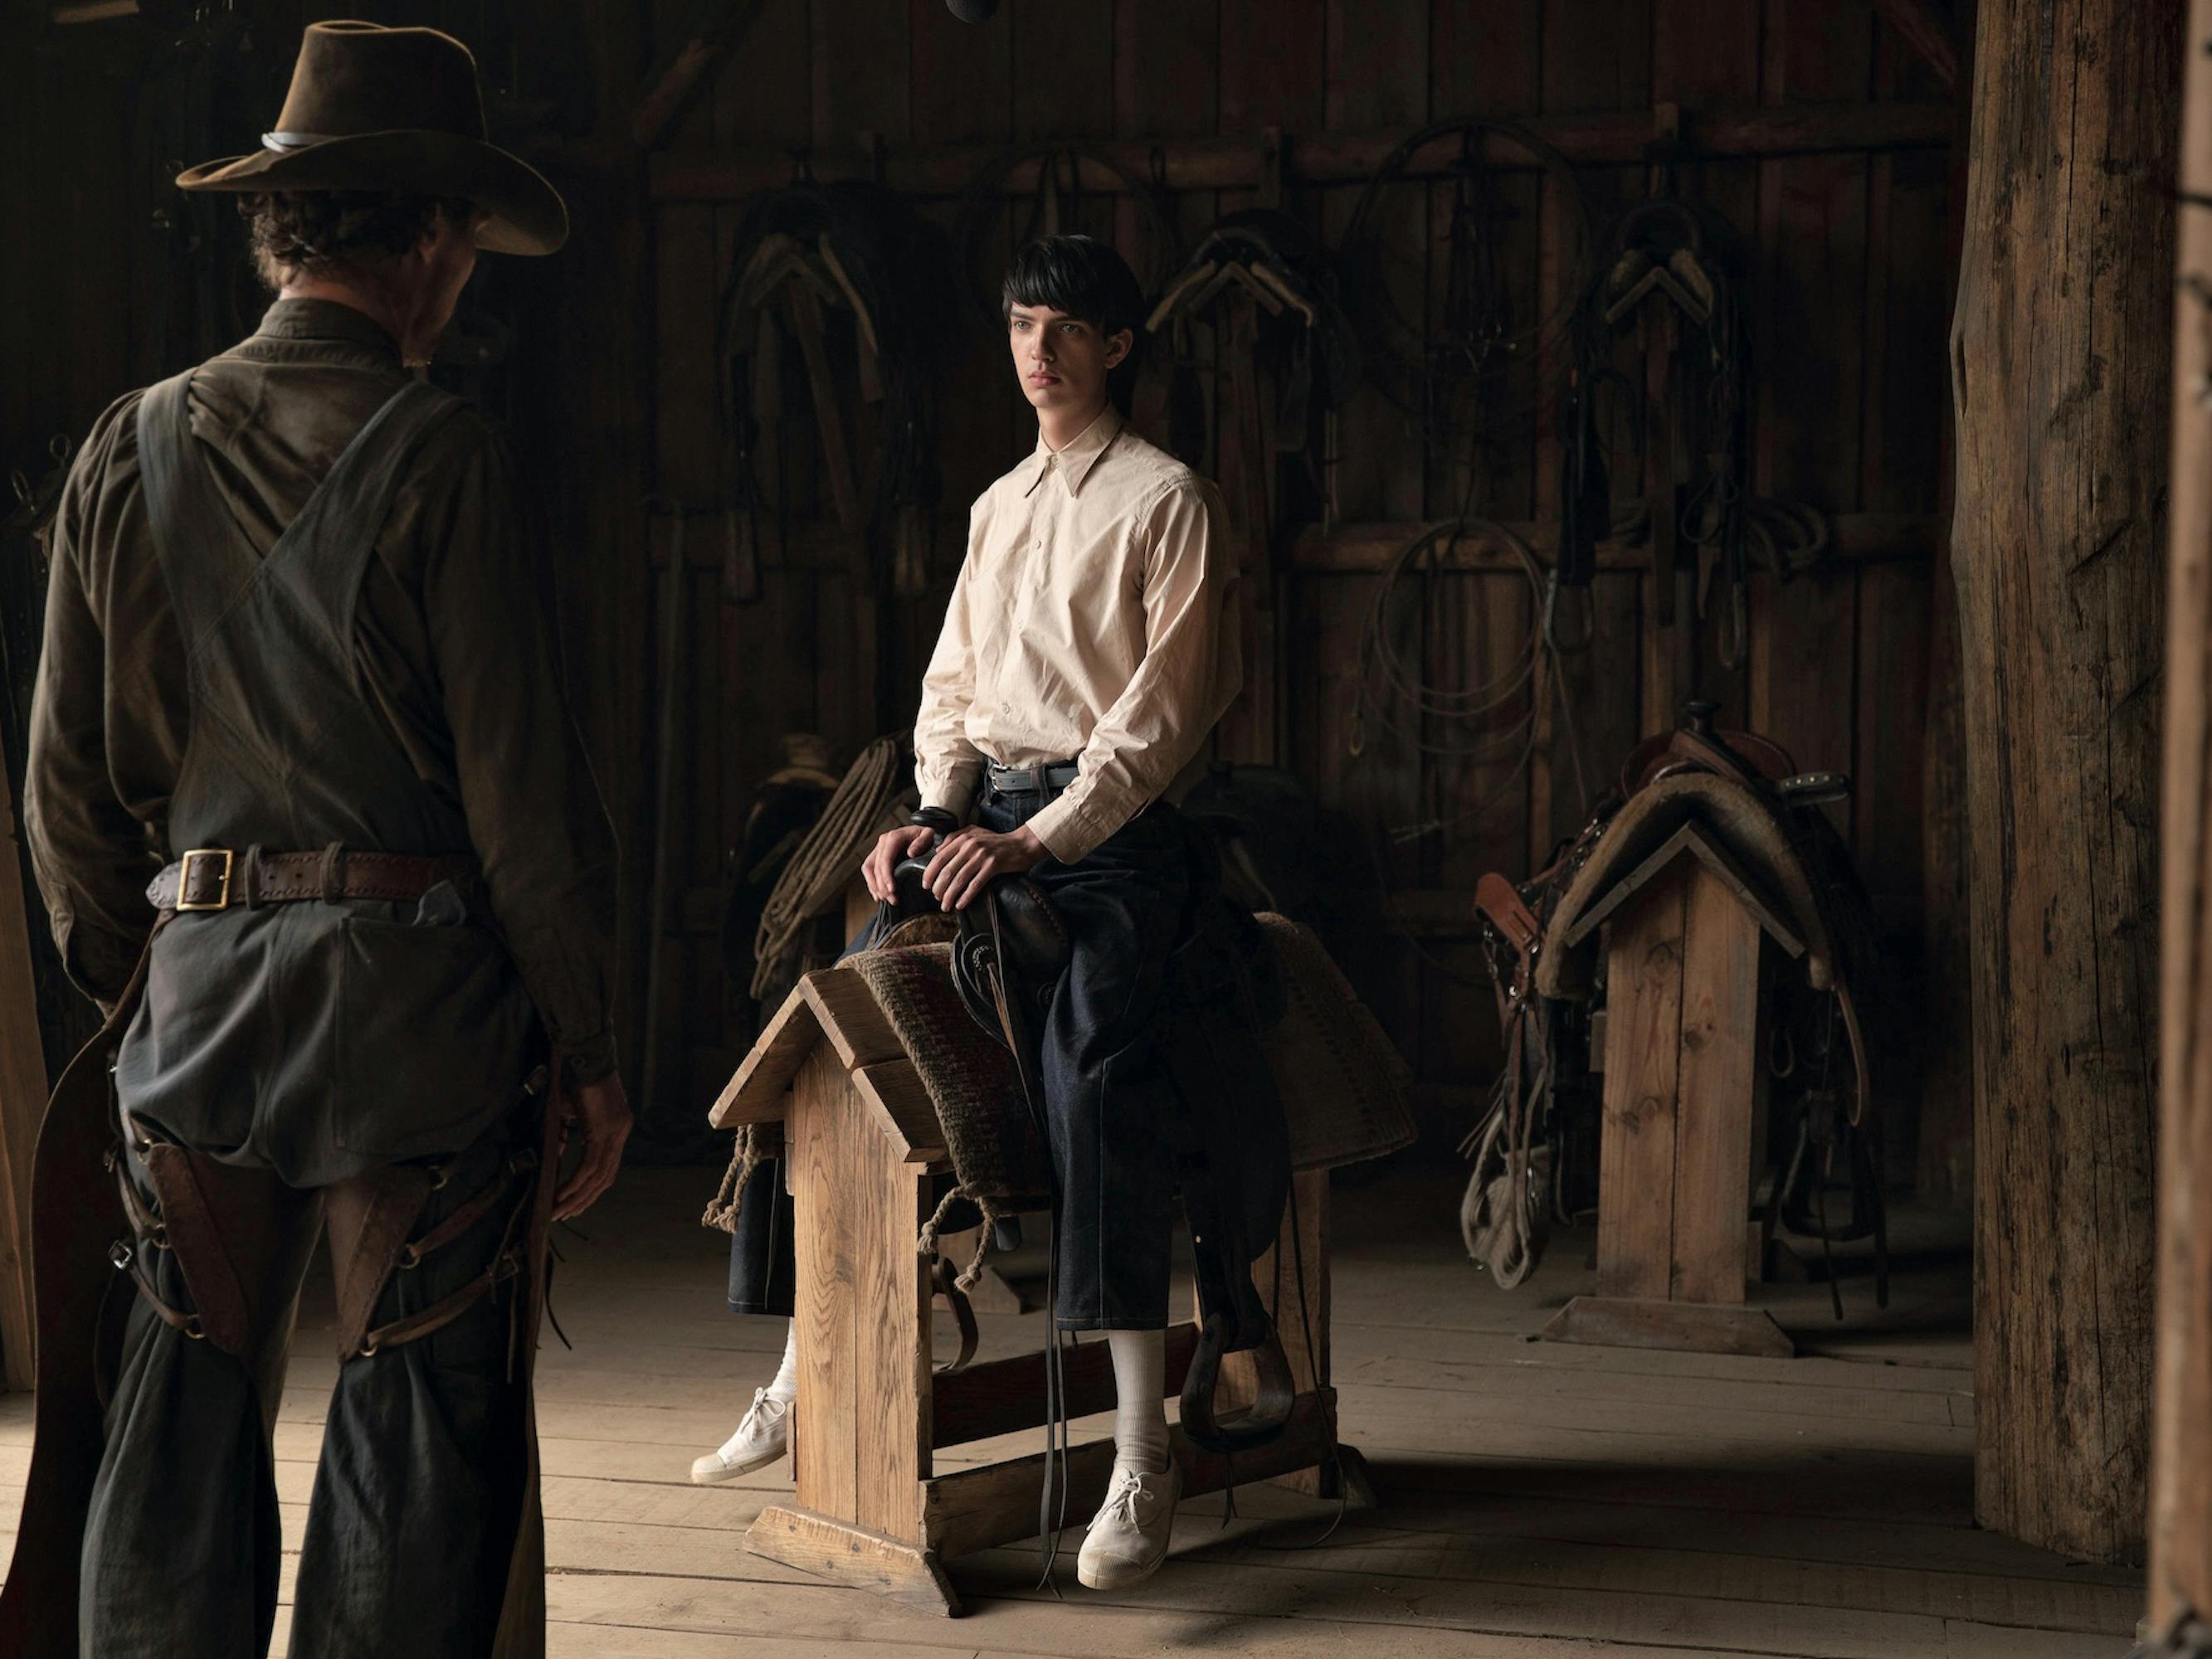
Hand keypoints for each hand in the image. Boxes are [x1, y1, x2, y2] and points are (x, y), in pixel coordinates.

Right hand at [553, 1069, 631, 1220]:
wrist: (581, 1055)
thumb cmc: (572, 1079)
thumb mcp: (568, 1113)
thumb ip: (566, 1135)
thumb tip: (560, 1155)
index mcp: (617, 1128)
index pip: (608, 1168)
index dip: (592, 1189)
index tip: (574, 1204)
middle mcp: (621, 1132)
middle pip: (606, 1178)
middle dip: (584, 1200)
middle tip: (565, 1216)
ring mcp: (616, 1131)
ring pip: (598, 1176)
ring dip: (577, 1197)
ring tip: (558, 1211)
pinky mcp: (603, 1129)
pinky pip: (590, 1166)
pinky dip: (575, 1183)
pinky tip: (560, 1194)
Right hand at [863, 823, 938, 902]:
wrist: (922, 835)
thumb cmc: (926, 836)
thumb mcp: (929, 835)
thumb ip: (922, 841)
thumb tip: (910, 853)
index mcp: (894, 837)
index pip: (885, 859)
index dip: (886, 876)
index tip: (892, 890)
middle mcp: (883, 842)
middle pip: (877, 867)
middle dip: (883, 886)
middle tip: (892, 899)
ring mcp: (878, 849)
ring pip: (869, 869)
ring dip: (875, 886)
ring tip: (885, 899)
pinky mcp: (876, 856)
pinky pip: (868, 870)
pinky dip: (872, 884)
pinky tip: (878, 896)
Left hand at [923, 823, 1047, 910]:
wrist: (1021, 844)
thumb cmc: (997, 840)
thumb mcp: (974, 832)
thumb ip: (954, 838)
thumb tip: (937, 851)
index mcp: (963, 838)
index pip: (939, 857)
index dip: (930, 873)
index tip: (925, 885)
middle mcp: (971, 846)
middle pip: (947, 871)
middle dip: (938, 887)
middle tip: (936, 898)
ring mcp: (982, 856)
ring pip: (959, 880)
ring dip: (950, 895)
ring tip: (945, 905)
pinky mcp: (993, 866)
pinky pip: (975, 884)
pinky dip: (966, 896)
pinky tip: (960, 904)